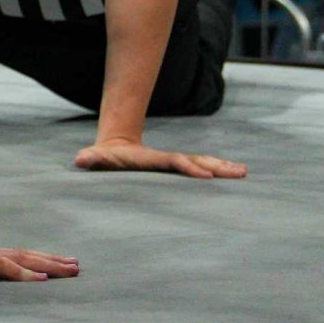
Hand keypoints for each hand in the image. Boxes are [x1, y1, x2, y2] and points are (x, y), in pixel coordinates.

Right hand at [0, 228, 78, 281]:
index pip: (15, 257)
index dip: (37, 260)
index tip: (58, 264)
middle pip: (25, 256)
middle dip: (52, 262)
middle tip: (77, 266)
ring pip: (22, 260)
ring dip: (48, 266)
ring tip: (70, 270)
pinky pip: (4, 269)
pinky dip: (24, 274)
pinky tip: (41, 280)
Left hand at [74, 139, 246, 177]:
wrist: (116, 147)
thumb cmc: (104, 159)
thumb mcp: (95, 158)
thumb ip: (90, 159)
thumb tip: (79, 160)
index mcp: (152, 160)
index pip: (173, 162)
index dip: (187, 167)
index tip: (204, 175)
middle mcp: (168, 160)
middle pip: (195, 161)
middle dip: (216, 166)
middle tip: (237, 172)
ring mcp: (176, 163)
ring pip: (203, 163)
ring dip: (223, 167)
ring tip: (243, 172)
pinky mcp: (181, 169)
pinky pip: (204, 169)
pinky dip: (220, 170)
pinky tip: (238, 174)